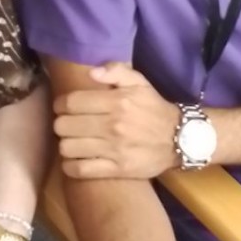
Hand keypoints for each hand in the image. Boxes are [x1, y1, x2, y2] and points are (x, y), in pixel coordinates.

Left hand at [53, 62, 179, 179]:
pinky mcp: (116, 169)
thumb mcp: (140, 83)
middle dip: (61, 124)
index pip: (71, 102)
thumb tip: (91, 72)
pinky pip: (80, 170)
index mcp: (117, 101)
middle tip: (67, 125)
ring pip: (68, 148)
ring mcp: (113, 149)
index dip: (60, 104)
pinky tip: (74, 160)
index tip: (63, 107)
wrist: (181, 139)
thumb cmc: (154, 108)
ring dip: (65, 144)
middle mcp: (113, 125)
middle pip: (64, 125)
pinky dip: (70, 166)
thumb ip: (116, 71)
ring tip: (72, 142)